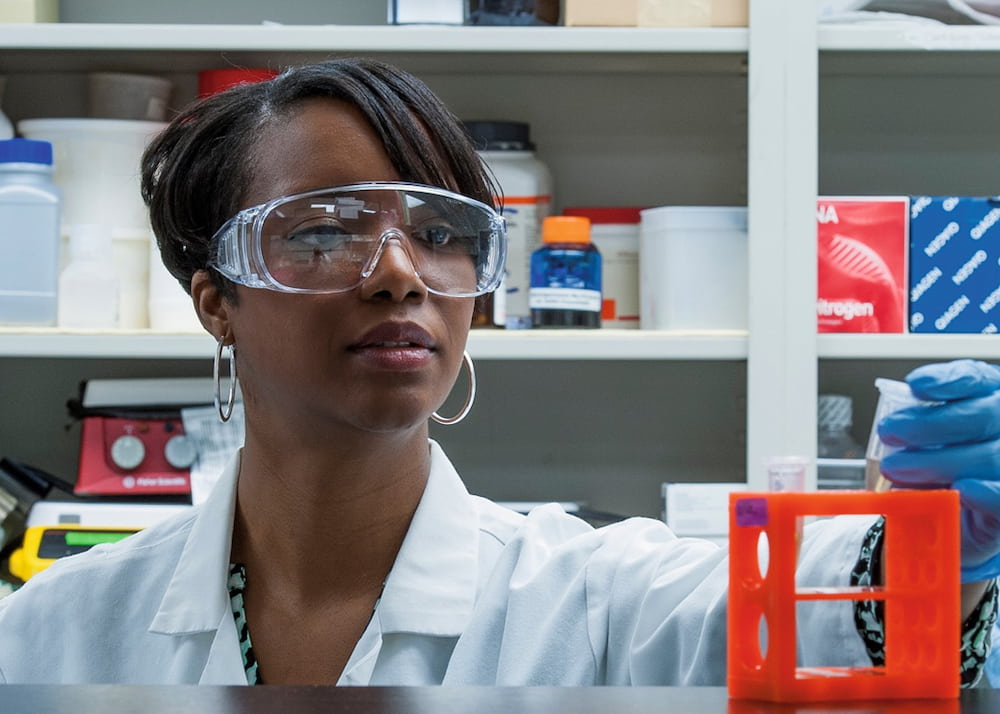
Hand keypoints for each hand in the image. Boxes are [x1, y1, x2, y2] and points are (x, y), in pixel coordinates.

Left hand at [877, 359, 999, 582]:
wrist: (952, 519)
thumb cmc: (938, 471)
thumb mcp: (925, 442)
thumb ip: (918, 426)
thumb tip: (894, 420)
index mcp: (989, 402)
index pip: (978, 379)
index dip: (949, 380)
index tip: (915, 384)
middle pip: (985, 415)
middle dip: (931, 423)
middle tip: (889, 430)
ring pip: (991, 455)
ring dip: (939, 461)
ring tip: (896, 468)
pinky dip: (985, 492)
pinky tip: (962, 488)